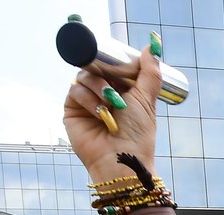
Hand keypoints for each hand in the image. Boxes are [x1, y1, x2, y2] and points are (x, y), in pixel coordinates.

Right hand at [63, 42, 162, 183]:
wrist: (122, 159)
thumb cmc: (137, 133)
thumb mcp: (146, 99)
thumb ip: (149, 73)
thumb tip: (151, 46)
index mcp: (122, 91)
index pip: (113, 66)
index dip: (116, 62)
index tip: (123, 62)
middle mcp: (103, 94)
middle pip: (96, 66)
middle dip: (108, 73)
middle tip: (118, 86)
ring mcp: (86, 101)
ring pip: (85, 75)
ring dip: (100, 87)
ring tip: (113, 105)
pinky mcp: (72, 109)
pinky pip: (75, 90)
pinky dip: (89, 99)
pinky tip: (101, 114)